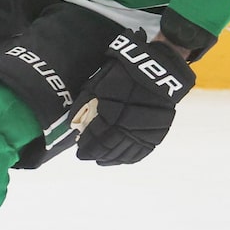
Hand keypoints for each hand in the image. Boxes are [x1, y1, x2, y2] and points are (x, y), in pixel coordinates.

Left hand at [72, 32, 196, 165]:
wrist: (155, 70)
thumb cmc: (123, 73)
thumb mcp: (99, 82)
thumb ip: (84, 103)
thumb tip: (73, 123)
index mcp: (111, 114)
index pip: (95, 138)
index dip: (86, 146)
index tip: (79, 149)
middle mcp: (128, 127)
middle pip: (109, 148)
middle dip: (95, 153)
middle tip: (87, 156)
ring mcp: (144, 133)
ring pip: (124, 153)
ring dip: (110, 158)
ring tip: (101, 159)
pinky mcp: (157, 134)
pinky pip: (141, 152)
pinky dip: (128, 158)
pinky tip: (120, 158)